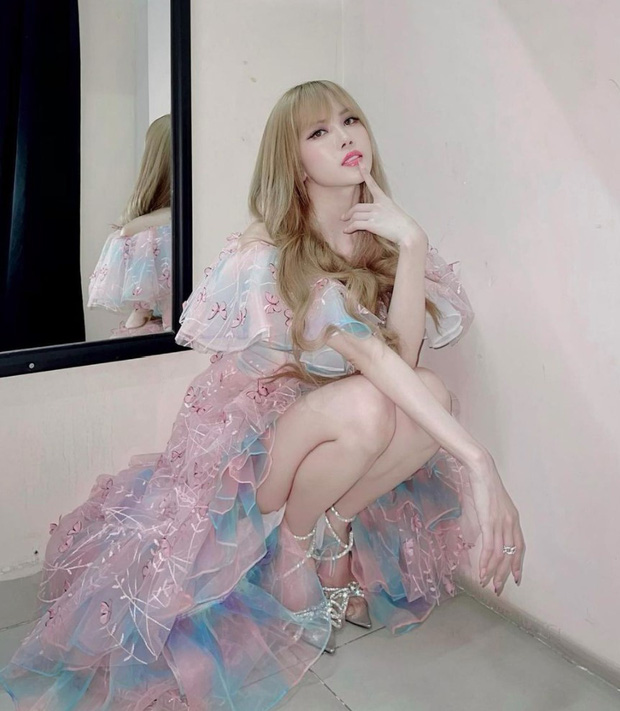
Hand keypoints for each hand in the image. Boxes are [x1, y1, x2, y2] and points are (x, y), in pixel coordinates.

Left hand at [340, 158, 427, 248]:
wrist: (408, 232)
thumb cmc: (402, 225)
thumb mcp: (393, 213)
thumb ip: (382, 211)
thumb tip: (373, 217)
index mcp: (384, 200)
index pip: (372, 184)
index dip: (365, 173)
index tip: (360, 163)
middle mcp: (378, 205)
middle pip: (357, 207)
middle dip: (349, 213)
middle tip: (344, 217)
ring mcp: (375, 214)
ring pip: (355, 215)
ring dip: (349, 221)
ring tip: (346, 227)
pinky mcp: (372, 224)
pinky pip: (355, 224)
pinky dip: (349, 228)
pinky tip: (347, 231)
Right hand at [469, 454, 525, 594]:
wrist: (481, 471)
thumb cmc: (485, 484)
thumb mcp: (494, 504)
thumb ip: (495, 517)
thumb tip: (490, 528)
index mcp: (513, 519)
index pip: (520, 547)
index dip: (518, 564)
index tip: (516, 578)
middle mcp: (510, 524)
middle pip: (511, 555)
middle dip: (505, 573)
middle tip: (499, 588)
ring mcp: (500, 524)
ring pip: (500, 555)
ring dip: (493, 572)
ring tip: (487, 584)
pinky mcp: (489, 522)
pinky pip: (489, 548)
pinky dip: (485, 562)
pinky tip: (481, 571)